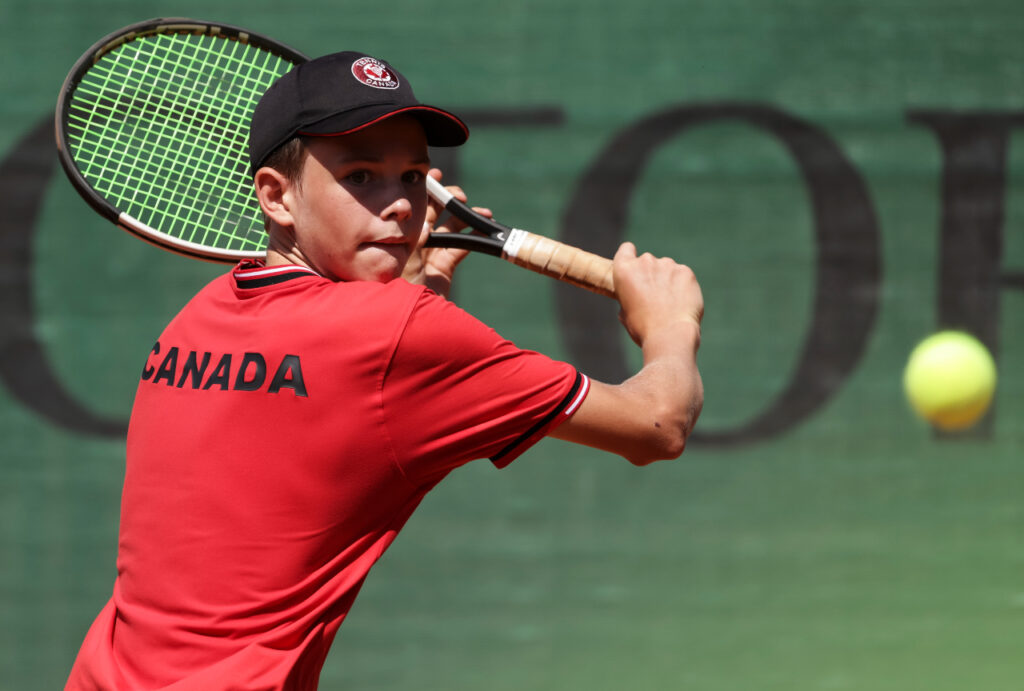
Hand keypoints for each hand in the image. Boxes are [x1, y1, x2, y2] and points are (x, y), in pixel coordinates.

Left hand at [402, 170, 491, 297]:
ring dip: (466, 217)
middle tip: (460, 194)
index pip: (413, 207)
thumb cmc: (400, 293)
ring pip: (450, 229)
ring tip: (483, 212)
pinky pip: (461, 248)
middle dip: (448, 199)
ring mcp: (430, 256)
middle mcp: (414, 243)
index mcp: (401, 237)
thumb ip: (416, 244)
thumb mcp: (405, 265)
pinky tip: (483, 226)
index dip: (425, 190)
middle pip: (433, 213)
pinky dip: (473, 237)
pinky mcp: (444, 269)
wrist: (412, 324)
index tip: (435, 174)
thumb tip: (427, 223)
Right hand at [612, 242, 703, 347]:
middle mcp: (645, 262)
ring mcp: (667, 265)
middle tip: (654, 296)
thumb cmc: (643, 328)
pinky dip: (682, 285)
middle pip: (648, 261)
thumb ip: (628, 295)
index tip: (635, 268)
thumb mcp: (625, 312)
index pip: (626, 249)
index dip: (630, 256)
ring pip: (667, 268)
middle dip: (651, 274)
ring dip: (667, 279)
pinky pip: (682, 274)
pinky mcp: (686, 271)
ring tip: (670, 303)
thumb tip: (636, 295)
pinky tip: (681, 302)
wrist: (669, 335)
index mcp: (624, 270)